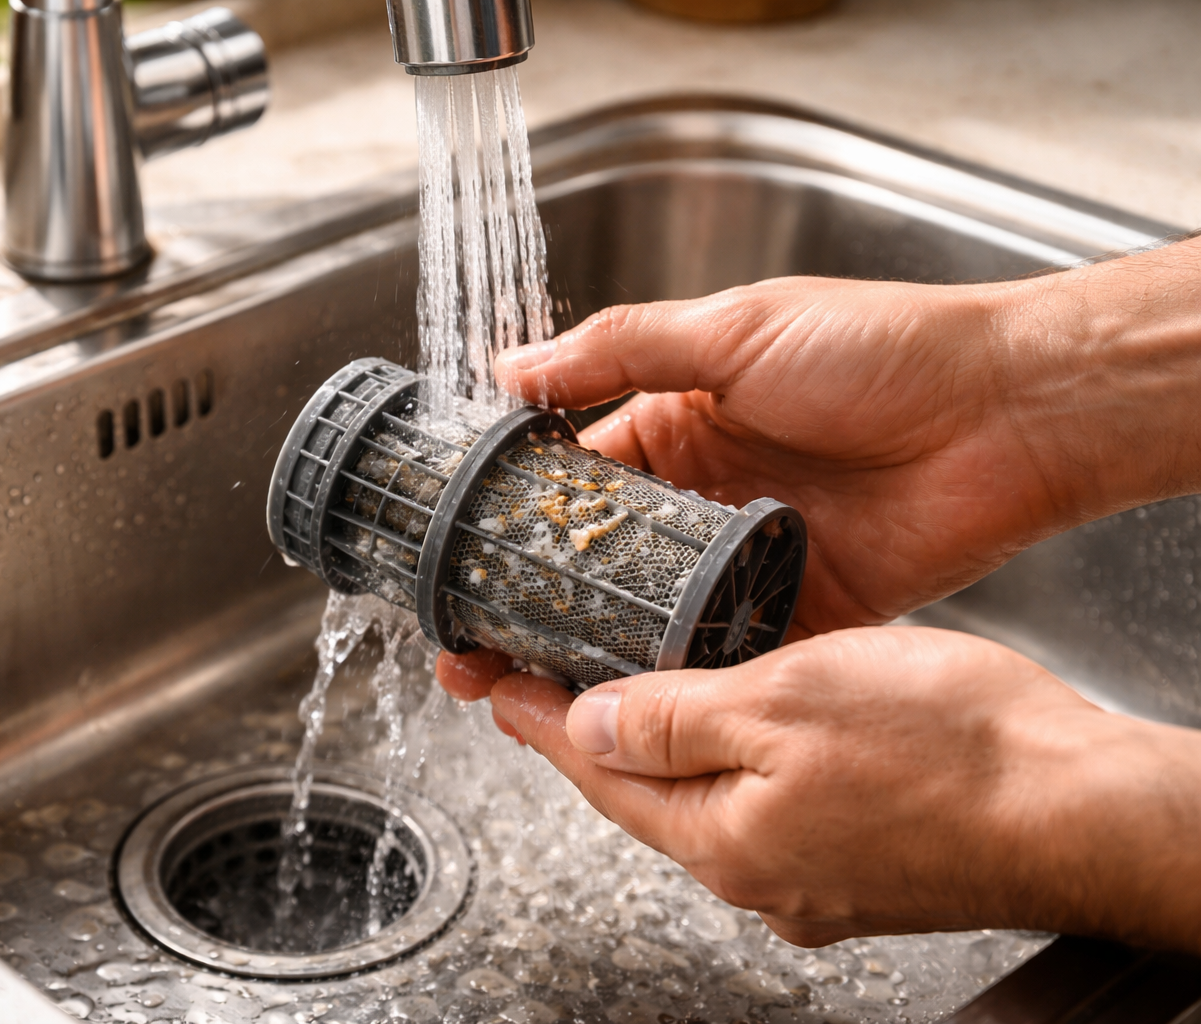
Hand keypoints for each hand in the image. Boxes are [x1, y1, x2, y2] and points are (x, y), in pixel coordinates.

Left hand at [436, 632, 1200, 953]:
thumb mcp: (785, 701)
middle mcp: (755, 870)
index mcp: (721, 834)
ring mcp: (808, 872)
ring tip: (617, 685)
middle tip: (535, 673)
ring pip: (699, 794)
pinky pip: (759, 801)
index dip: (534, 713)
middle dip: (582, 728)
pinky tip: (729, 720)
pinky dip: (726, 755)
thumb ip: (673, 719)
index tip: (488, 678)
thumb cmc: (952, 752)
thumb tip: (584, 723)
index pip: (593, 769)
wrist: (1082, 807)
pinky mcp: (857, 860)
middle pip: (637, 788)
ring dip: (653, 741)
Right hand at [496, 239, 1200, 635]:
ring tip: (527, 688)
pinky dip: (682, 679)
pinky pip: (727, 653)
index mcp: (680, 420)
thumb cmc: (884, 351)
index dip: (513, 520)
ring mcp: (750, 559)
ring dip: (595, 651)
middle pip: (601, 561)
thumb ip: (622, 349)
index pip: (574, 478)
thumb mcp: (736, 329)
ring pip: (652, 617)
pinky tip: (627, 704)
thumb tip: (512, 367)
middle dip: (535, 603)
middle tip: (470, 648)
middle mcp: (705, 495)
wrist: (1011, 413)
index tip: (459, 561)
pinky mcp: (803, 610)